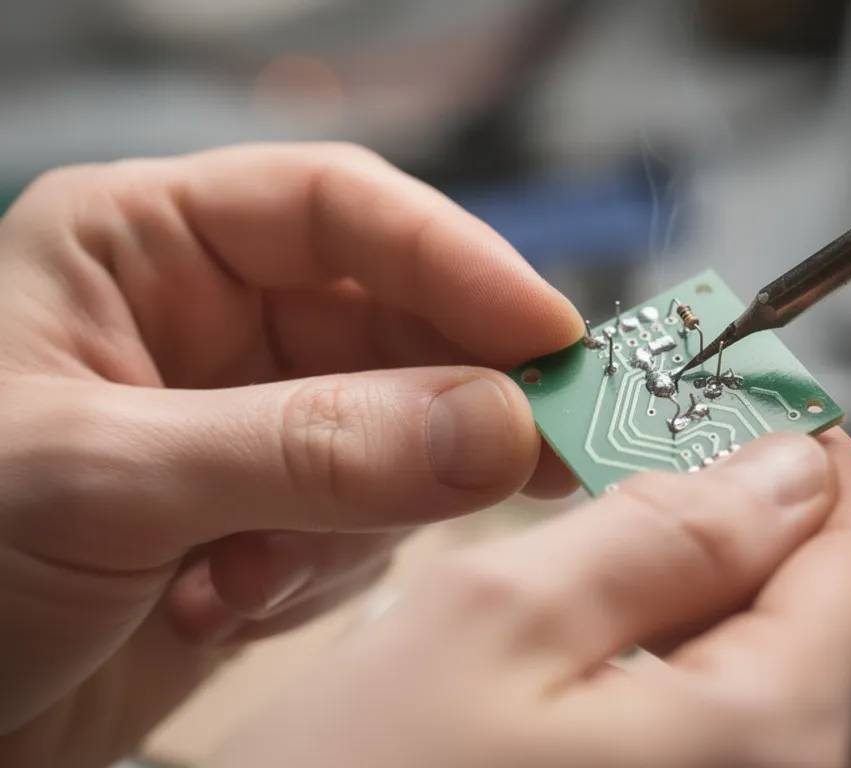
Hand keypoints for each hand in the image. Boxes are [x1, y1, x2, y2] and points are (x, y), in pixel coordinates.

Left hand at [0, 143, 582, 766]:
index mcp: (144, 247)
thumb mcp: (105, 482)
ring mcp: (245, 423)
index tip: (553, 336)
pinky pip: (364, 524)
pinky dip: (318, 577)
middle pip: (393, 325)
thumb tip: (499, 429)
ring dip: (356, 517)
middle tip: (543, 456)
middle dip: (450, 403)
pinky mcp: (266, 516)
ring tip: (254, 578)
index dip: (457, 261)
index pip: (337, 211)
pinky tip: (221, 609)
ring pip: (396, 435)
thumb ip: (309, 450)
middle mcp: (206, 321)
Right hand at [205, 431, 850, 767]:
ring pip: (810, 687)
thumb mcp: (494, 622)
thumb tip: (782, 469)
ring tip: (639, 563)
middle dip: (774, 526)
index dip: (818, 459)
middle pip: (850, 624)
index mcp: (768, 743)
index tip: (756, 408)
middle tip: (676, 468)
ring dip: (745, 601)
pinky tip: (632, 663)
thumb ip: (663, 534)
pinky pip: (763, 750)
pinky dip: (719, 680)